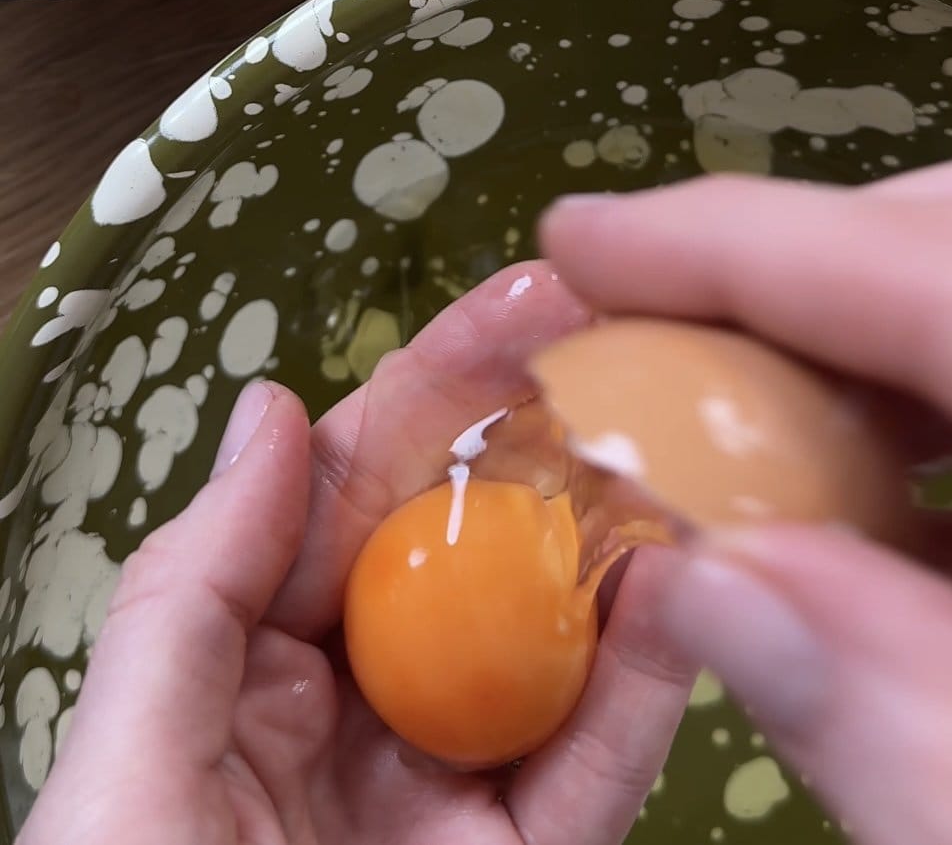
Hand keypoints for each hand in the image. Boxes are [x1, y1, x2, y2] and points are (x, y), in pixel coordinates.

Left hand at [20, 265, 692, 844]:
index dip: (434, 388)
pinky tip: (680, 598)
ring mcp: (447, 791)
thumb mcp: (125, 767)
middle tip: (633, 356)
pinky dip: (641, 686)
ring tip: (677, 456)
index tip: (519, 304)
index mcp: (250, 663)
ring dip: (615, 549)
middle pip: (469, 547)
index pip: (355, 492)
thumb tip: (277, 408)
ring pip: (549, 642)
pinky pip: (591, 766)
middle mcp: (360, 708)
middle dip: (547, 447)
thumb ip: (199, 585)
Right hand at [541, 162, 951, 844]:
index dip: (734, 243)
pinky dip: (933, 415)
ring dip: (854, 343)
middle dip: (796, 263)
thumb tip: (718, 589)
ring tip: (729, 424)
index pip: (932, 271)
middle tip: (647, 329)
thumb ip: (899, 724)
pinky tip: (873, 521)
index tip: (579, 242)